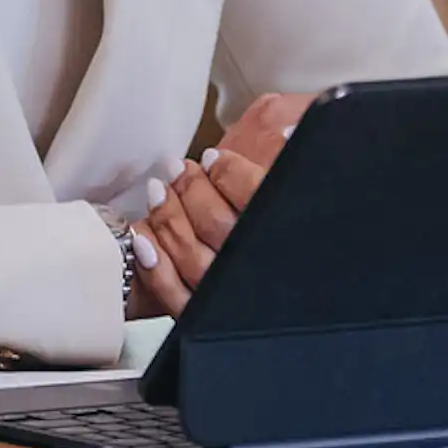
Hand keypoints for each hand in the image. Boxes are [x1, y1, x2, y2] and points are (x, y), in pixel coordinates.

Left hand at [136, 92, 313, 315]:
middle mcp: (258, 264)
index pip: (256, 196)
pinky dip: (157, 268)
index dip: (228, 172)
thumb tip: (285, 133)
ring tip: (160, 192)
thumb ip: (286, 154)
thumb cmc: (294, 216)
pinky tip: (144, 241)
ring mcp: (232, 294)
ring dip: (169, 219)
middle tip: (180, 169)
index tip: (215, 158)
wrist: (303, 284)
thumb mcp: (296, 176)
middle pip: (219, 225)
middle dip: (191, 190)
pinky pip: (178, 299)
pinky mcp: (207, 314)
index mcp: (285, 227)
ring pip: (195, 261)